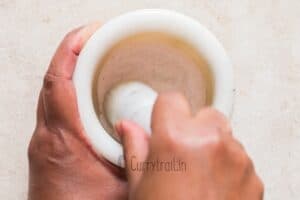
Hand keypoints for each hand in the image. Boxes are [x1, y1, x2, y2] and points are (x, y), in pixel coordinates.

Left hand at [28, 23, 126, 199]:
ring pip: (52, 91)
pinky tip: (86, 88)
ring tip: (93, 55)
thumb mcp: (121, 185)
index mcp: (62, 139)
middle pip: (53, 80)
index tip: (90, 33)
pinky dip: (69, 87)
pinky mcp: (48, 144)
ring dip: (71, 69)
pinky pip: (55, 104)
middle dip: (74, 52)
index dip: (72, 50)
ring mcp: (44, 139)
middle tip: (97, 38)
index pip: (58, 82)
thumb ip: (138, 159)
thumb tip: (158, 136)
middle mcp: (47, 135)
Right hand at [117, 93, 263, 199]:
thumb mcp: (138, 185)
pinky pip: (238, 156)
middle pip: (203, 113)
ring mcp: (236, 157)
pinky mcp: (252, 174)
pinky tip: (214, 185)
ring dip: (212, 144)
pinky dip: (228, 164)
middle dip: (192, 127)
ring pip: (223, 133)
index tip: (163, 122)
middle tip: (181, 152)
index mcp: (176, 139)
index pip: (171, 99)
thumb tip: (126, 127)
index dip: (164, 111)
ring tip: (198, 173)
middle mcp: (210, 141)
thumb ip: (134, 148)